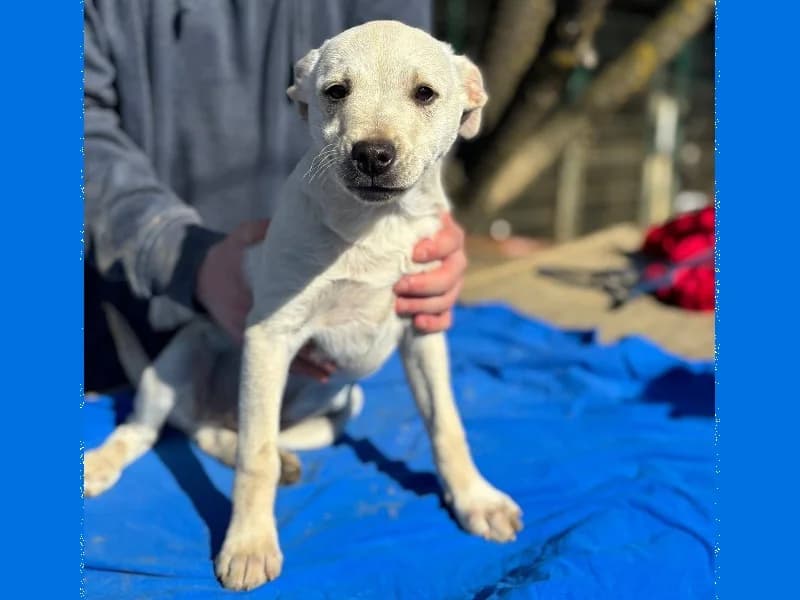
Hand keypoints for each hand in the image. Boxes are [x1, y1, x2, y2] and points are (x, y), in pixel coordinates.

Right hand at [195, 219, 335, 380]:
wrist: (200, 274)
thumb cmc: (228, 254)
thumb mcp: (241, 236)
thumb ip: (260, 230)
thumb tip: (283, 225)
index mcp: (249, 297)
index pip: (279, 318)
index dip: (303, 327)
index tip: (325, 333)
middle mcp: (248, 320)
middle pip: (281, 344)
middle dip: (308, 357)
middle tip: (334, 366)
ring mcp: (247, 332)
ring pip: (278, 356)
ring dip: (305, 366)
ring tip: (331, 371)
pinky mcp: (248, 338)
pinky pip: (272, 355)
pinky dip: (294, 363)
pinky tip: (318, 369)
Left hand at [394, 213, 466, 332]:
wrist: (385, 265)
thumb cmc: (389, 240)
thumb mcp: (393, 228)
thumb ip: (398, 222)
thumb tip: (387, 207)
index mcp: (447, 236)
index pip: (452, 239)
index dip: (436, 249)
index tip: (414, 254)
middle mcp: (454, 260)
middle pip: (451, 275)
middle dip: (424, 283)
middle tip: (398, 286)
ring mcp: (452, 286)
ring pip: (448, 298)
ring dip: (422, 304)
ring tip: (398, 305)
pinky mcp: (443, 307)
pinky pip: (446, 319)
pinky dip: (433, 322)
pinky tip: (417, 322)